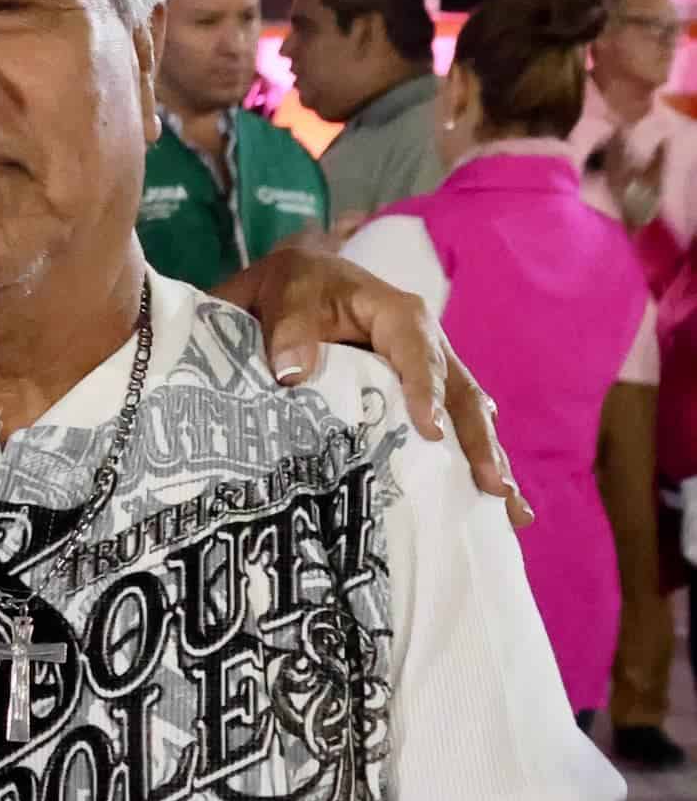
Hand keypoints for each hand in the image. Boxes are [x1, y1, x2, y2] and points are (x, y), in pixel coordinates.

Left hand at [213, 242, 525, 523]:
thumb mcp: (289, 296)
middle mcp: (430, 350)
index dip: (427, 393)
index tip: (431, 433)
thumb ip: (290, 329)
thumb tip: (291, 374)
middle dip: (479, 442)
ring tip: (512, 512)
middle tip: (496, 487)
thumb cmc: (301, 289)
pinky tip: (491, 511)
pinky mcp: (428, 403)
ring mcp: (435, 378)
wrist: (303, 289)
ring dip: (489, 463)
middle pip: (462, 396)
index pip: (420, 356)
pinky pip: (456, 435)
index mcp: (402, 318)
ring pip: (470, 420)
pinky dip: (472, 470)